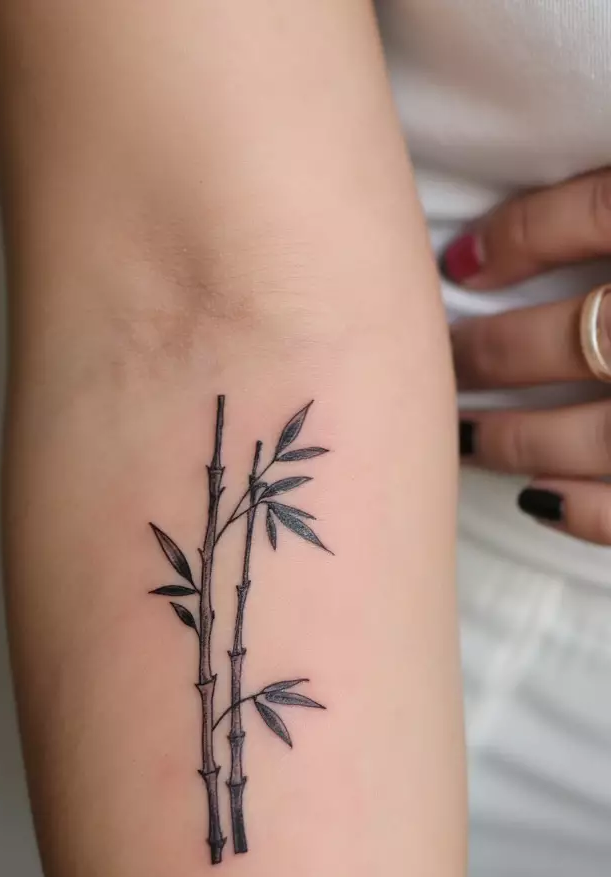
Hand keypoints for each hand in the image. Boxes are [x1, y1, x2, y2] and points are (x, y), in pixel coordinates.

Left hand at [443, 169, 610, 543]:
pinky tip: (535, 501)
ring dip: (516, 440)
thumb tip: (495, 239)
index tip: (457, 262)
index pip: (601, 215)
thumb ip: (606, 211)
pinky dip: (584, 512)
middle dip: (491, 354)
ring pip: (596, 432)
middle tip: (435, 363)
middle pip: (575, 336)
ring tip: (462, 439)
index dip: (521, 236)